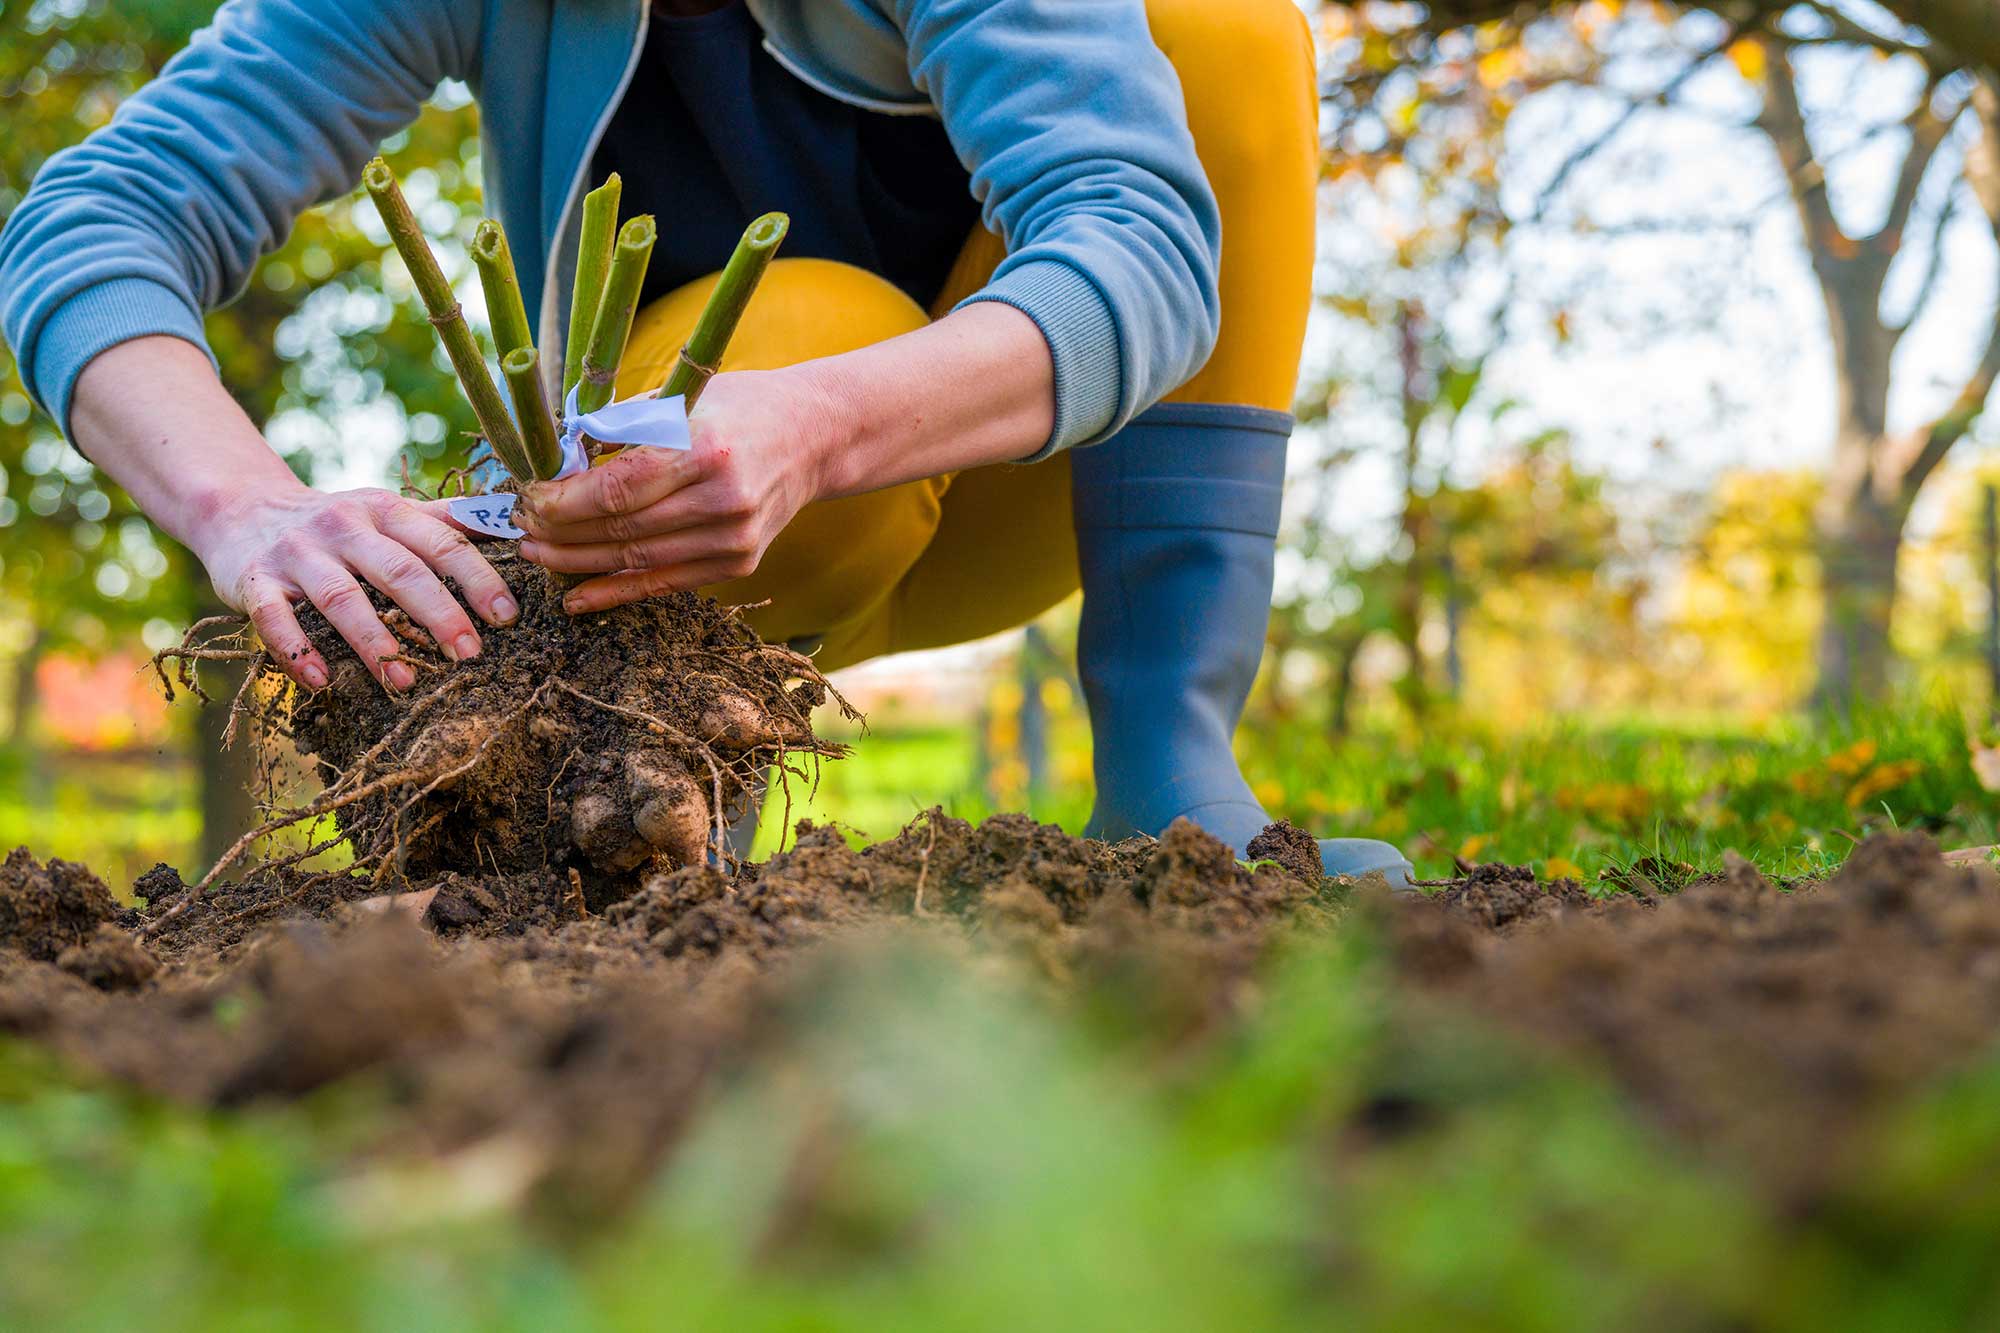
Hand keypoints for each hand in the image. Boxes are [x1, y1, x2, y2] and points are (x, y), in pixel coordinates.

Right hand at [198, 481, 517, 690]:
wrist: (239, 510)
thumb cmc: (336, 523)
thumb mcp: (387, 510)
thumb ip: (444, 518)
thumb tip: (511, 522)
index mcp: (384, 510)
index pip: (440, 542)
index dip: (476, 578)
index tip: (506, 616)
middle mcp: (342, 526)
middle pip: (398, 571)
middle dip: (438, 614)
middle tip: (468, 654)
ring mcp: (296, 553)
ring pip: (341, 597)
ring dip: (374, 642)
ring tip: (404, 681)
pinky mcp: (254, 581)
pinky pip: (273, 618)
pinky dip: (296, 651)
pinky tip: (320, 682)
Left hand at [514, 368, 834, 613]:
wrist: (816, 437)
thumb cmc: (740, 407)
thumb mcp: (683, 398)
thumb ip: (621, 427)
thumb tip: (554, 457)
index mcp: (706, 449)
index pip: (619, 487)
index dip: (565, 500)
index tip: (530, 497)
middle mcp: (724, 500)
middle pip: (622, 527)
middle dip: (561, 532)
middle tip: (521, 528)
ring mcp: (735, 538)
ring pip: (637, 560)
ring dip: (578, 562)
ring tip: (538, 554)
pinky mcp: (739, 563)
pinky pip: (664, 583)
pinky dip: (616, 591)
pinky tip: (576, 596)